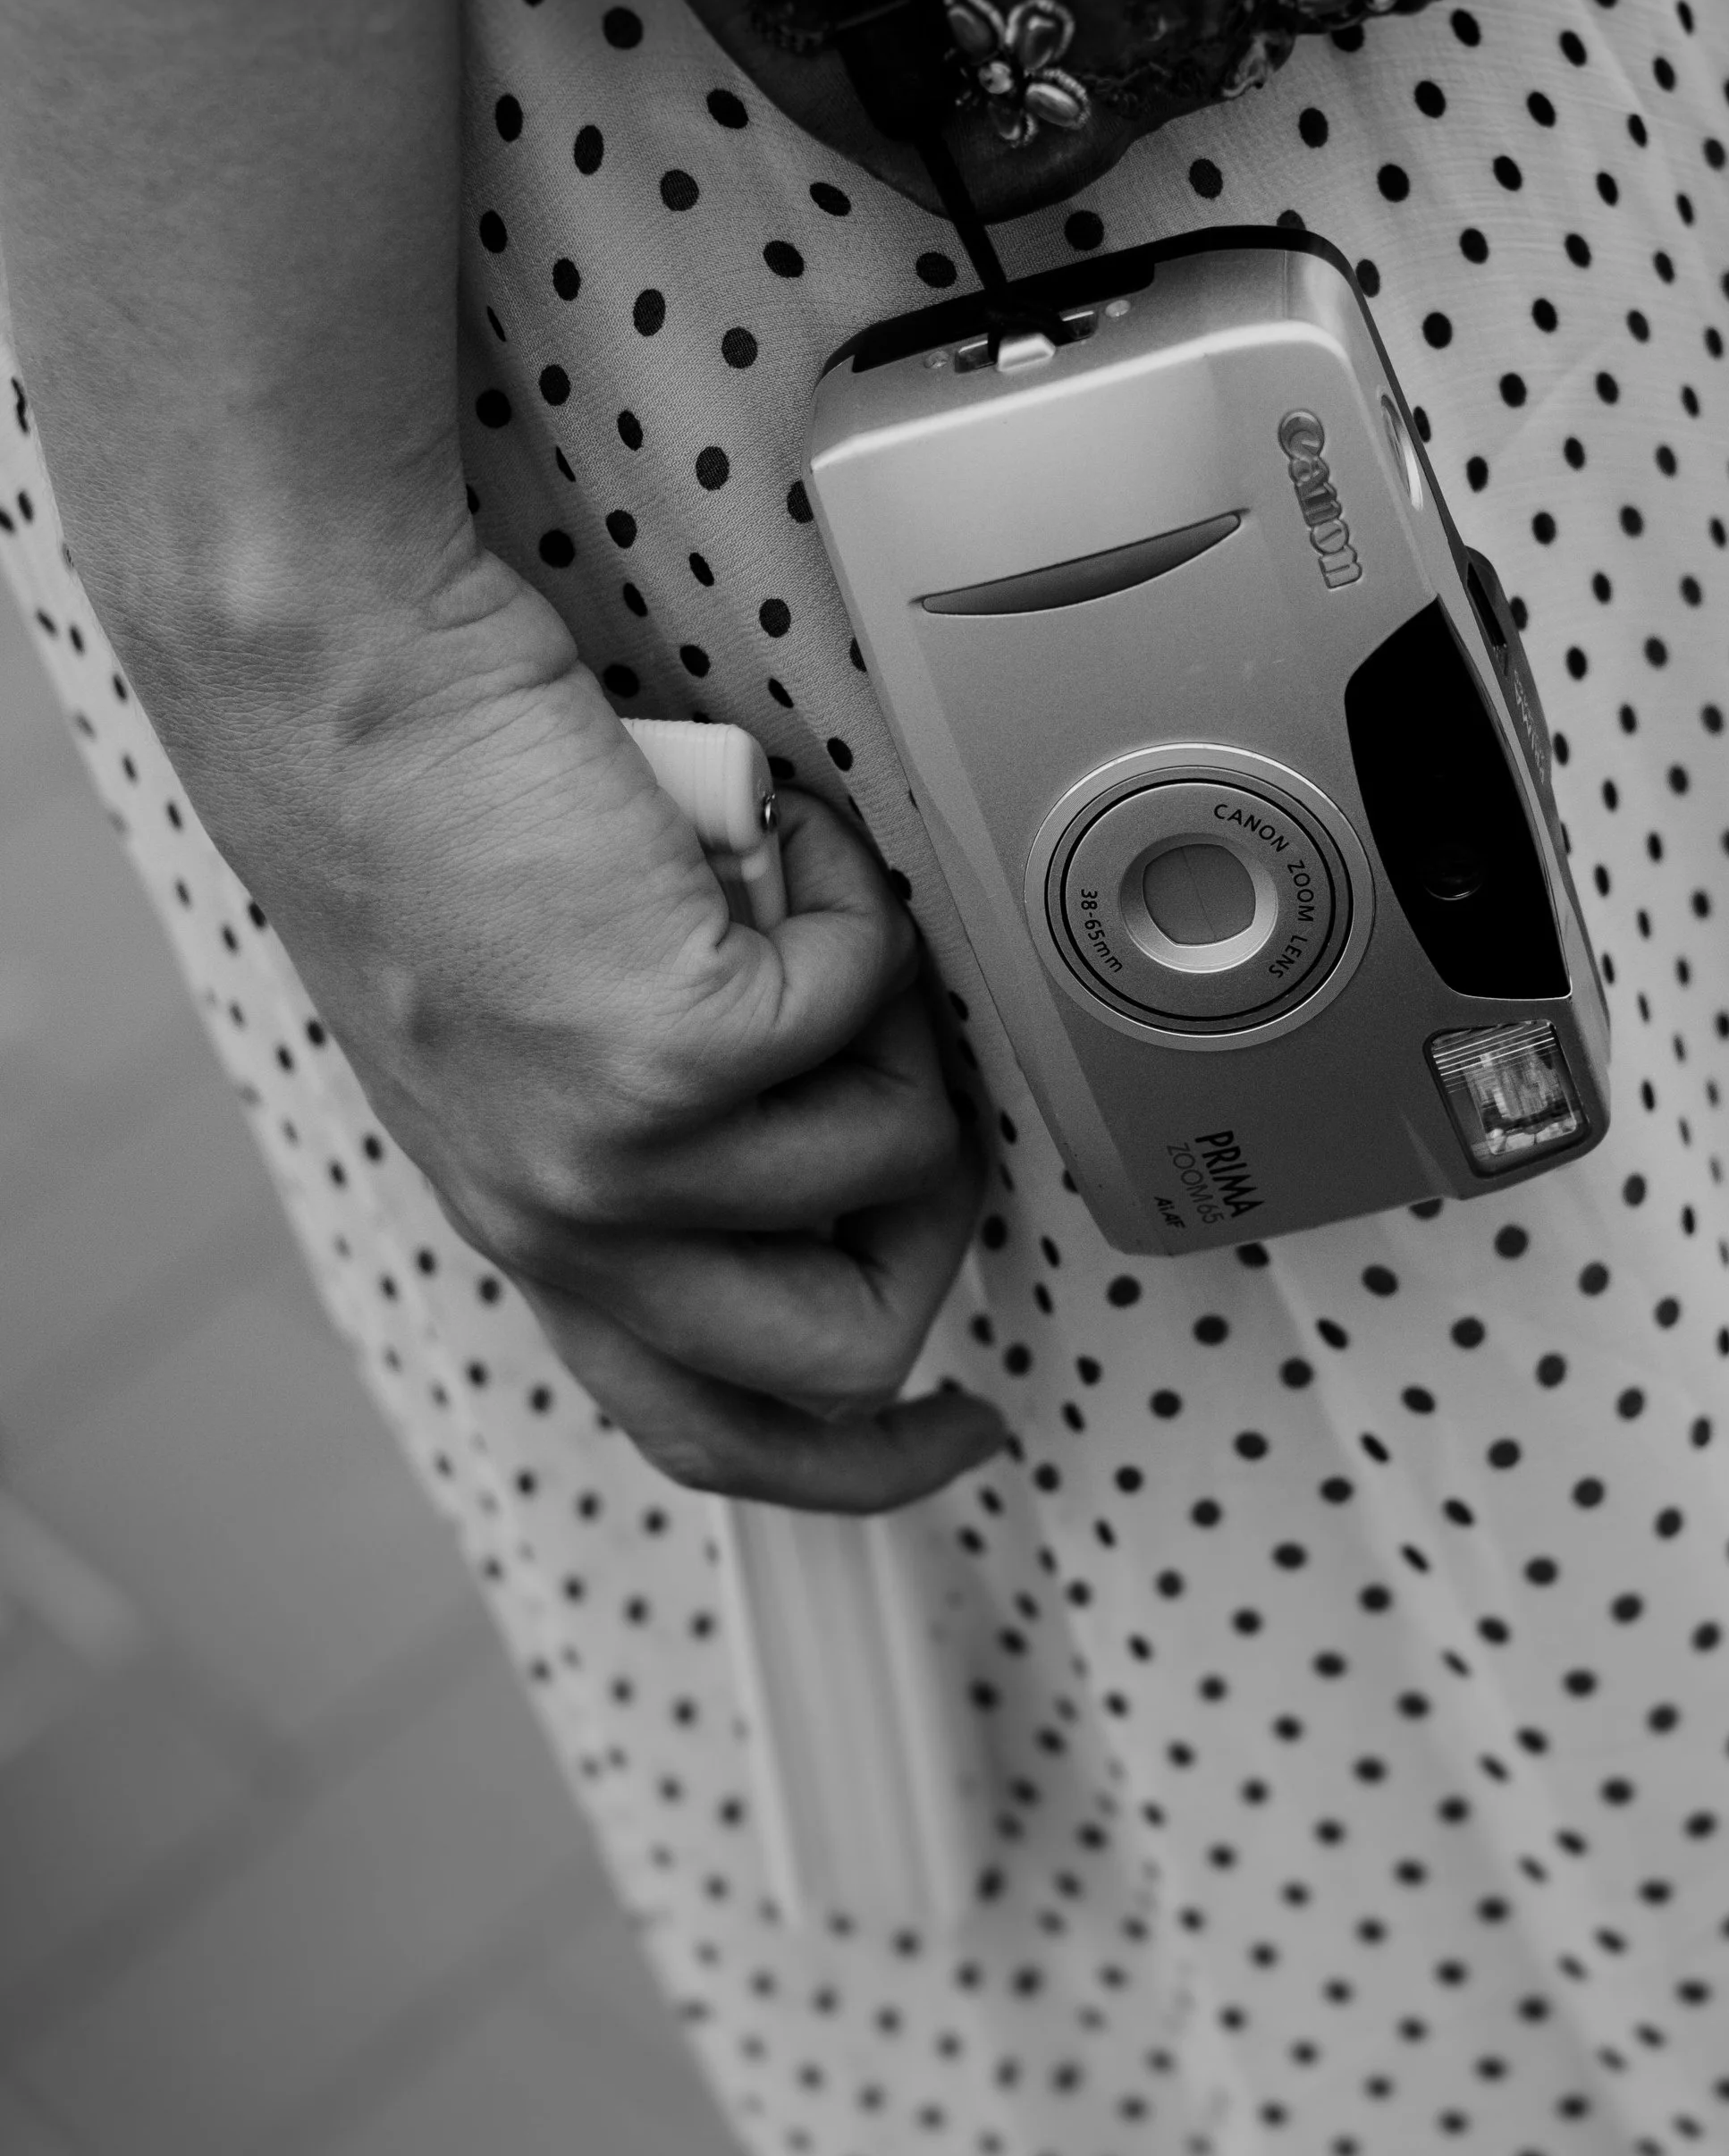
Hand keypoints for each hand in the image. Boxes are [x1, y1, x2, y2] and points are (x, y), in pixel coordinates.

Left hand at [161, 548, 1008, 1511]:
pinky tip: (770, 832)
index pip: (704, 1431)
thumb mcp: (528, 1040)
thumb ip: (659, 1133)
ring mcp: (617, 1151)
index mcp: (536, 1226)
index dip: (860, 1464)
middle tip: (930, 1091)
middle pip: (844, 1355)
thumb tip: (852, 1152)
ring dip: (892, 1009)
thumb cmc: (434, 818)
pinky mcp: (669, 1045)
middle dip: (940, 1226)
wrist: (344, 692)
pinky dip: (849, 897)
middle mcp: (565, 1220)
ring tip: (797, 895)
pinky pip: (867, 998)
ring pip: (897, 1153)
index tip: (957, 1423)